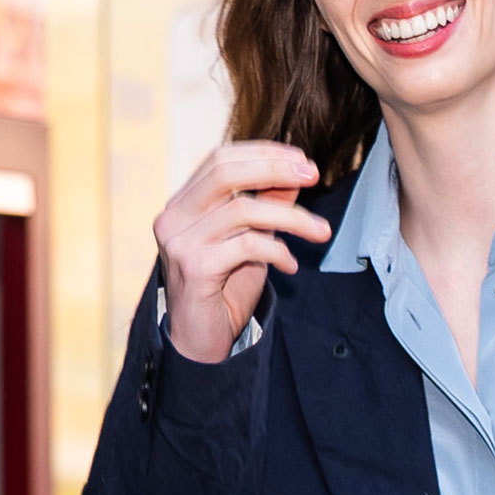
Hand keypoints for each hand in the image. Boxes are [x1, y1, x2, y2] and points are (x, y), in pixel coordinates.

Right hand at [152, 142, 329, 362]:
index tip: (302, 161)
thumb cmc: (225, 287)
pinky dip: (278, 251)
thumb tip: (295, 172)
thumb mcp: (251, 239)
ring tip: (320, 232)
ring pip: (243, 209)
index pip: (220, 159)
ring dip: (292, 218)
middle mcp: (173, 217)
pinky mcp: (194, 268)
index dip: (263, 154)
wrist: (201, 340)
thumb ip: (268, 205)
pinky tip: (290, 265)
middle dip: (275, 169)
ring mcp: (179, 241)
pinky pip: (247, 246)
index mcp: (182, 203)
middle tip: (314, 176)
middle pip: (225, 172)